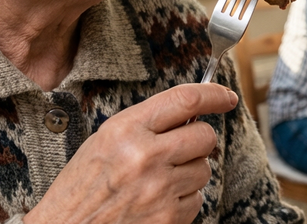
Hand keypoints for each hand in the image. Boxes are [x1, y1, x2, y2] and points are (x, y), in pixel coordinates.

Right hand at [25, 83, 239, 223]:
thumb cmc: (80, 188)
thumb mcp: (104, 142)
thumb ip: (145, 124)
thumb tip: (190, 114)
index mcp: (126, 130)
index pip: (185, 100)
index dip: (214, 95)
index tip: (226, 96)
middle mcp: (145, 156)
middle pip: (205, 135)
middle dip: (199, 140)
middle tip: (181, 148)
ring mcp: (158, 189)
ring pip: (204, 169)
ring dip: (190, 172)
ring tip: (158, 180)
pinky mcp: (167, 217)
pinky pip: (197, 199)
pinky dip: (183, 200)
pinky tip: (157, 202)